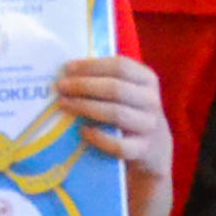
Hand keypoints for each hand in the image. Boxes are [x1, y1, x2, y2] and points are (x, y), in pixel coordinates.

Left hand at [51, 52, 170, 176]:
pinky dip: (98, 137)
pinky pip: (118, 145)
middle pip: (116, 88)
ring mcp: (149, 126)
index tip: (67, 68)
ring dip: (85, 107)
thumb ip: (106, 80)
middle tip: (61, 87)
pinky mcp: (143, 150)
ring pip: (116, 113)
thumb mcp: (128, 91)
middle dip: (83, 86)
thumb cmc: (131, 112)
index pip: (120, 66)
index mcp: (147, 79)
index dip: (92, 66)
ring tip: (64, 104)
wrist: (154, 148)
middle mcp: (151, 100)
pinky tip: (82, 131)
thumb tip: (68, 72)